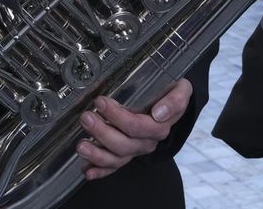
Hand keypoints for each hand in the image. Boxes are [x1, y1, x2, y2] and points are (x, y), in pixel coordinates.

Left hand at [77, 79, 192, 179]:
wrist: (172, 103)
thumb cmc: (172, 93)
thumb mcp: (181, 91)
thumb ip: (175, 101)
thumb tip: (159, 113)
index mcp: (159, 127)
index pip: (137, 127)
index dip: (118, 117)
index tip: (101, 102)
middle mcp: (147, 142)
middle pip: (123, 144)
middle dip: (102, 132)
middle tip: (86, 118)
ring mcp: (135, 150)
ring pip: (116, 158)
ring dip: (97, 155)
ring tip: (81, 145)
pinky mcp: (126, 154)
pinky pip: (114, 167)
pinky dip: (100, 171)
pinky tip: (87, 171)